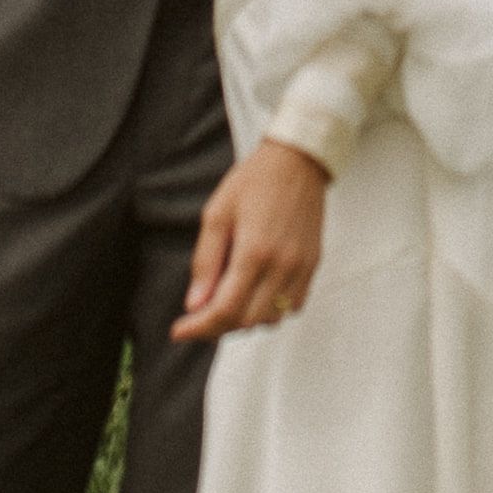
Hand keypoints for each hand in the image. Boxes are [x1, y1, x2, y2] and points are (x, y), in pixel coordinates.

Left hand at [172, 141, 329, 341]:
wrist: (297, 161)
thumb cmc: (252, 182)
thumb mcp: (216, 215)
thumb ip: (205, 262)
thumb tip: (195, 304)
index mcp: (254, 252)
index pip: (225, 309)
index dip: (199, 327)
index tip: (179, 331)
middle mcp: (282, 266)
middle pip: (248, 321)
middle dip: (218, 325)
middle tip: (198, 315)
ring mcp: (301, 268)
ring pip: (272, 318)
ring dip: (245, 318)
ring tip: (225, 300)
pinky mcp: (313, 265)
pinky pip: (293, 306)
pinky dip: (270, 309)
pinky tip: (254, 292)